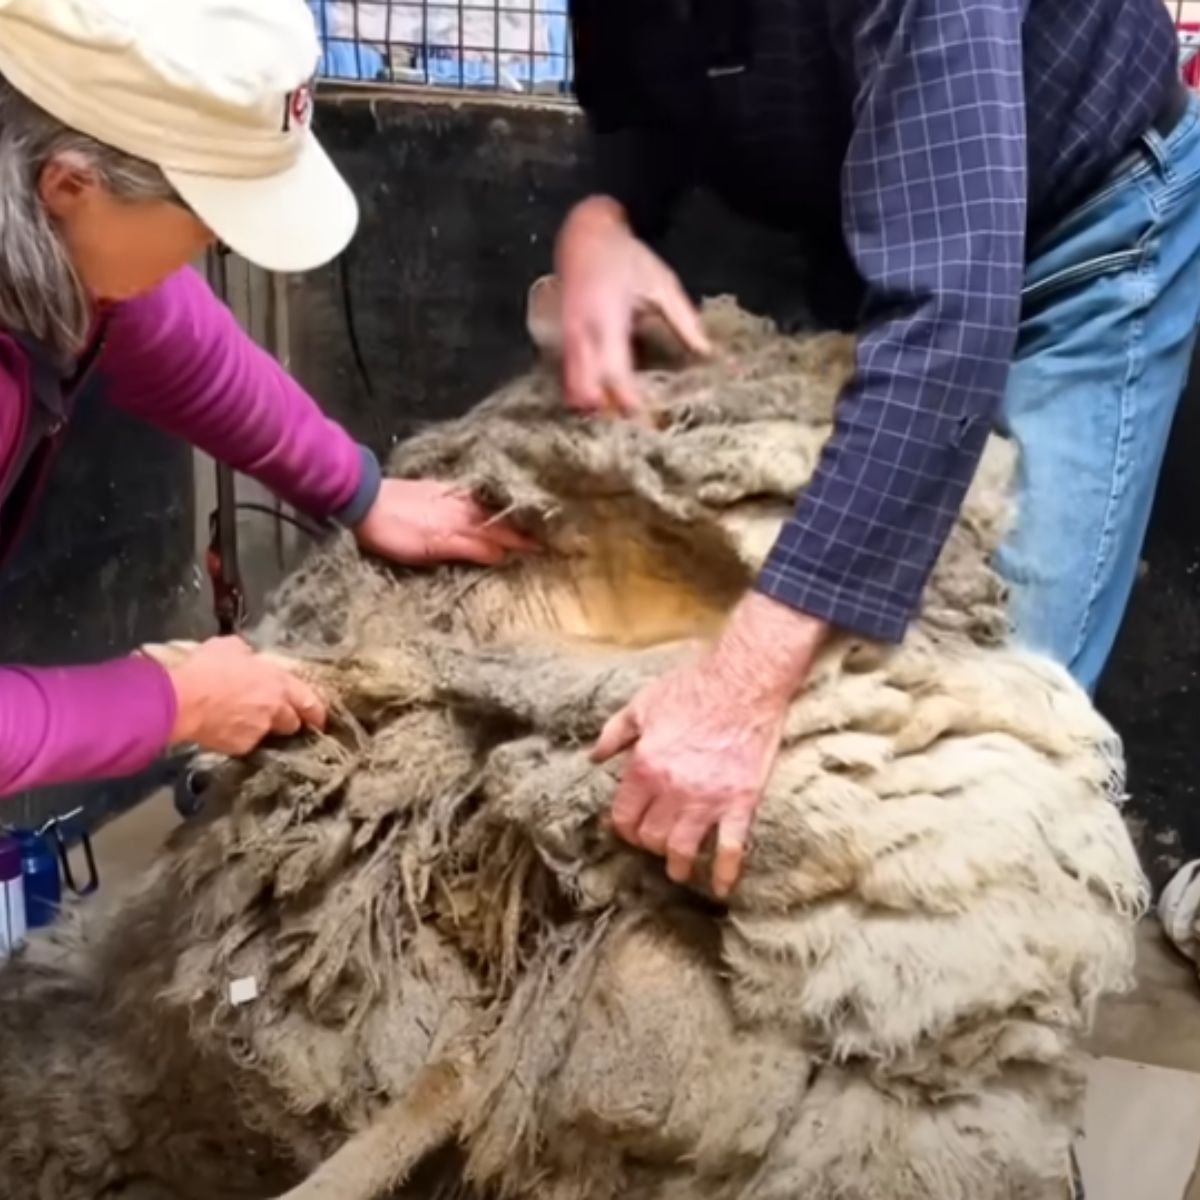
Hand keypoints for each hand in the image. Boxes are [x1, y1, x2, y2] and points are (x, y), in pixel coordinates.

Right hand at [166, 637, 325, 754]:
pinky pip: (243, 743)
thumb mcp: (231, 647)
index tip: (318, 719)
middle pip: (292, 722)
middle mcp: (275, 708)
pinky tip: (222, 729)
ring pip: (267, 734)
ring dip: (260, 729)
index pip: (308, 700)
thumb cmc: (207, 667)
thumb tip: (247, 657)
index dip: (315, 711)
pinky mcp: (241, 747)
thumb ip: (247, 654)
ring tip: (241, 722)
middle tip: (276, 718)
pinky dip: (237, 738)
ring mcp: (259, 730)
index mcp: (279, 682)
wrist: (184, 699)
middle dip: (287, 721)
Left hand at [354, 479, 535, 565]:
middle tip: (547, 535)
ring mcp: (453, 496)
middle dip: (524, 528)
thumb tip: (502, 552)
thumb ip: (468, 549)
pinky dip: (492, 504)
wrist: (365, 499)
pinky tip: (495, 506)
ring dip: (511, 516)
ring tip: (530, 521)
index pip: (504, 536)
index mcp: (465, 524)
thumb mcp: (431, 549)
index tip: (548, 548)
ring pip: (490, 508)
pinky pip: (476, 498)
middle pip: (501, 520)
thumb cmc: (396, 531)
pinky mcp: (441, 489)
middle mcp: (465, 507)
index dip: (525, 543)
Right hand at [555, 196, 711, 415]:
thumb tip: (708, 353)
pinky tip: (605, 406)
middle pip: (589, 393)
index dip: (630, 406)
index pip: (617, 376)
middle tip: (637, 436)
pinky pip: (569, 380)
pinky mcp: (562, 342)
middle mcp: (583, 334)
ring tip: (622, 426)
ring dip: (595, 411)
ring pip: (573, 391)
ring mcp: (567, 340)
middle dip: (610, 417)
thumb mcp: (662, 282)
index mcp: (608, 320)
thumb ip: (684, 321)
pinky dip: (585, 396)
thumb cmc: (625, 257)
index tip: (649, 426)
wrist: (583, 234)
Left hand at [593, 595, 825, 896]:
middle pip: (651, 837)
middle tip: (655, 842)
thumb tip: (594, 757)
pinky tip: (722, 887)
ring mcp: (708, 800)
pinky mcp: (740, 802)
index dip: (624, 827)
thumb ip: (614, 734)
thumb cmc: (692, 688)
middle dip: (650, 843)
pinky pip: (730, 848)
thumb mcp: (643, 704)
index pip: (623, 817)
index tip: (630, 827)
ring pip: (683, 850)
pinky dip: (724, 872)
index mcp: (644, 767)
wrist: (744, 681)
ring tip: (679, 870)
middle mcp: (672, 790)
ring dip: (677, 865)